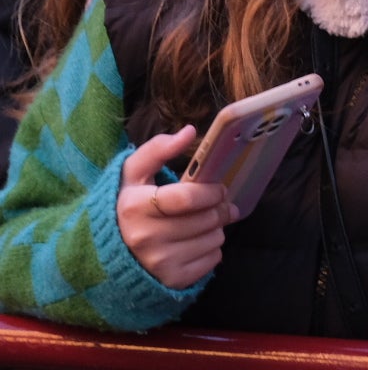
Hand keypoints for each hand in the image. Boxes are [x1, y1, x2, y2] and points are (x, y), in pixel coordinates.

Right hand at [115, 126, 237, 289]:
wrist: (104, 255)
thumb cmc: (126, 207)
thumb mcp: (132, 174)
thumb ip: (158, 149)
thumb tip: (189, 132)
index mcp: (135, 208)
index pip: (188, 198)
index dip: (211, 191)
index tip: (218, 188)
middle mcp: (145, 238)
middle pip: (207, 218)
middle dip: (218, 208)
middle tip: (216, 204)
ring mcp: (159, 263)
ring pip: (214, 238)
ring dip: (215, 228)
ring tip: (200, 223)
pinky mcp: (172, 281)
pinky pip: (213, 260)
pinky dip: (211, 249)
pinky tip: (194, 242)